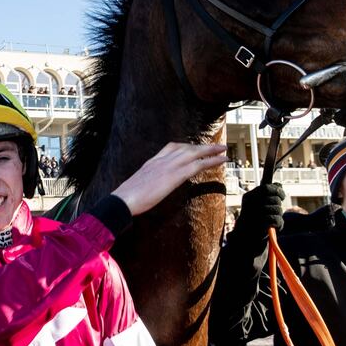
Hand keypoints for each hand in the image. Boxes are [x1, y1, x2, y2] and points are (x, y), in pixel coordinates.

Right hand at [112, 142, 227, 215]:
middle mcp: (160, 160)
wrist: (123, 199)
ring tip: (223, 150)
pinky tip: (221, 161)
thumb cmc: (126, 198)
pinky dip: (211, 161)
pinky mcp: (175, 175)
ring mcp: (168, 166)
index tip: (193, 147)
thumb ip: (146, 183)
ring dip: (210, 150)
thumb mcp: (137, 186)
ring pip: (194, 152)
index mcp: (151, 162)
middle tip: (215, 146)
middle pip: (185, 147)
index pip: (170, 148)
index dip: (184, 146)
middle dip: (201, 146)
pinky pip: (197, 164)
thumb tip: (149, 189)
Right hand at [234, 183, 284, 234]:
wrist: (245, 234)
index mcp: (249, 197)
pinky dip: (278, 222)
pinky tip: (273, 224)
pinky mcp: (260, 225)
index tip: (281, 196)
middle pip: (275, 199)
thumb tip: (278, 184)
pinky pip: (276, 219)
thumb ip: (268, 192)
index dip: (277, 191)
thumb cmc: (255, 215)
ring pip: (277, 209)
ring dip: (278, 213)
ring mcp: (254, 215)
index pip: (266, 188)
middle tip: (274, 209)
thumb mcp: (259, 201)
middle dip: (278, 204)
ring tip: (272, 217)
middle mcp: (250, 204)